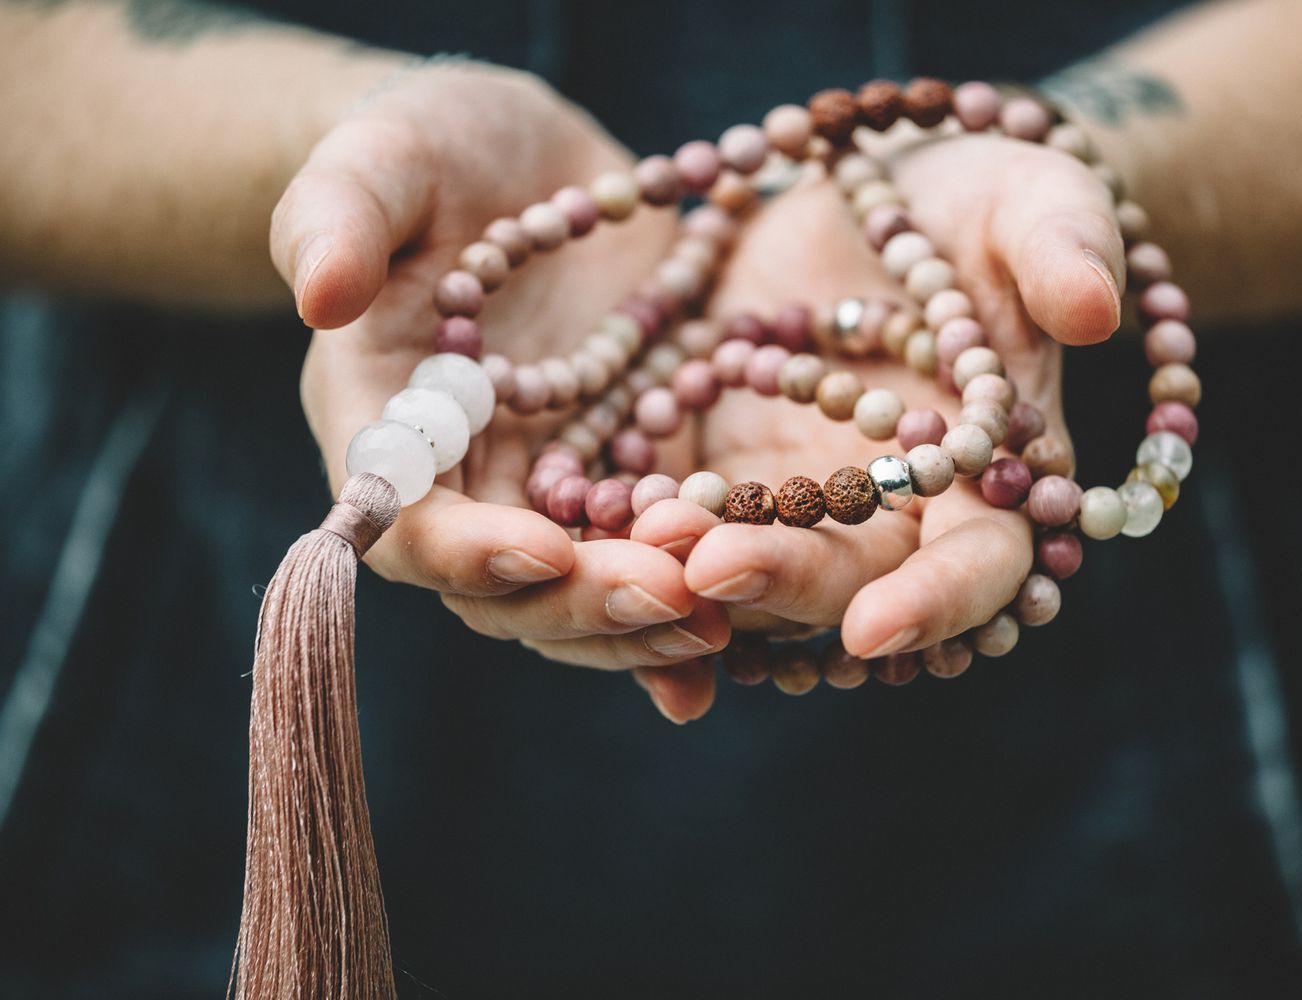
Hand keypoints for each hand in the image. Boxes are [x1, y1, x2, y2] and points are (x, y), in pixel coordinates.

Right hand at [275, 60, 729, 680]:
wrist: (519, 161)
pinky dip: (698, 580)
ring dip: (651, 614)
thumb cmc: (428, 150)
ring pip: (590, 584)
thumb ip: (339, 216)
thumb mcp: (384, 157)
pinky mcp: (632, 465)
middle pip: (509, 589)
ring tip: (722, 617)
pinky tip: (755, 606)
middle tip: (670, 597)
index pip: (409, 522)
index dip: (468, 552)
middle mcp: (470, 479)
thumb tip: (318, 293)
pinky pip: (660, 542)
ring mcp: (556, 481)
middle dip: (584, 602)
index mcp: (390, 427)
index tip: (542, 549)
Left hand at [630, 128, 1123, 716]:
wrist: (875, 192)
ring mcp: (791, 497)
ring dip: (689, 565)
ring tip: (637, 533)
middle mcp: (885, 514)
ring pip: (744, 562)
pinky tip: (580, 514)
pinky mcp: (712, 463)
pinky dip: (628, 525)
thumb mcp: (1031, 200)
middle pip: (841, 580)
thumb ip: (1063, 248)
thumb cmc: (981, 200)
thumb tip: (1094, 307)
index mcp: (983, 481)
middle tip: (712, 567)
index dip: (931, 603)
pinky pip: (668, 511)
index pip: (974, 567)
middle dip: (782, 582)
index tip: (872, 627)